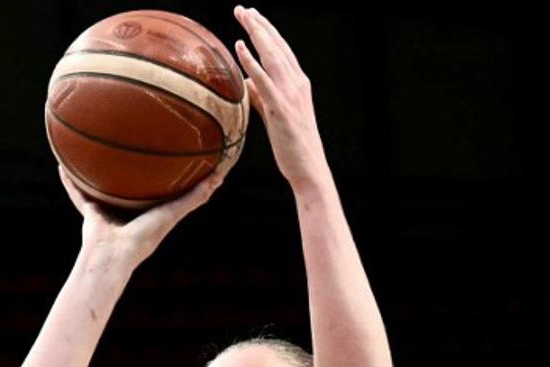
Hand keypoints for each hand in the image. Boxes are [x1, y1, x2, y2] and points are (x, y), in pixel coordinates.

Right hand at [58, 162, 227, 271]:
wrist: (113, 255)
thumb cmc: (145, 238)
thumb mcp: (173, 212)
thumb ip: (195, 197)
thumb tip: (220, 177)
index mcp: (147, 215)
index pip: (156, 193)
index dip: (162, 178)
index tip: (167, 159)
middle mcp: (126, 214)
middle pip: (128, 188)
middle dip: (129, 172)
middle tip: (131, 147)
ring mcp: (106, 213)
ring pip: (100, 188)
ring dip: (96, 174)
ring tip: (92, 151)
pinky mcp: (89, 213)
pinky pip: (77, 193)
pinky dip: (69, 181)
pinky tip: (62, 163)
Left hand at [232, 6, 331, 192]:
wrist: (309, 168)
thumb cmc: (292, 146)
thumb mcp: (275, 116)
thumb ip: (261, 97)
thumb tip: (246, 83)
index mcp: (298, 84)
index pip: (281, 50)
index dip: (267, 31)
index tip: (252, 16)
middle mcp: (297, 83)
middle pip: (276, 46)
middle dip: (259, 24)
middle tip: (242, 8)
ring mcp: (290, 94)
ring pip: (272, 56)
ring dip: (256, 33)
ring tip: (242, 16)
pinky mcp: (280, 108)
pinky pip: (264, 80)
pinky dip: (252, 62)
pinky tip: (240, 47)